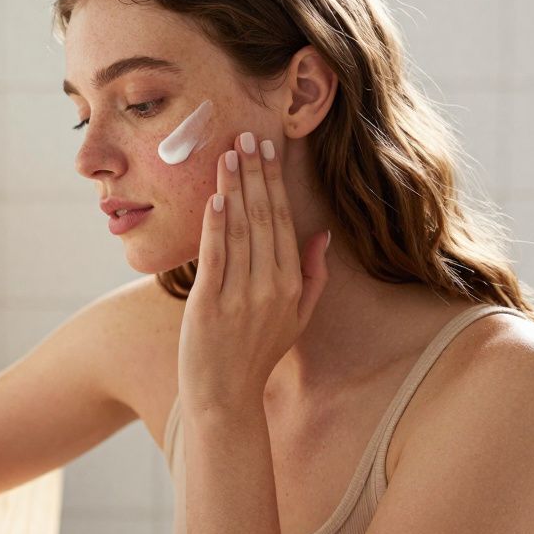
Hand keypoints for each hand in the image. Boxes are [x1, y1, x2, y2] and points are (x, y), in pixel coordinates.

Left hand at [178, 132, 330, 415]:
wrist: (225, 397)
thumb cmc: (258, 355)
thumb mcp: (298, 318)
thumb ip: (314, 276)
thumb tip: (323, 235)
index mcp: (292, 285)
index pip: (284, 223)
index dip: (275, 184)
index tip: (268, 151)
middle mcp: (270, 287)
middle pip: (264, 219)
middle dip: (256, 174)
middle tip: (247, 136)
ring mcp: (241, 296)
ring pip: (240, 230)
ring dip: (235, 188)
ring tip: (229, 154)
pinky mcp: (210, 304)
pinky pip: (216, 256)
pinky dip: (216, 225)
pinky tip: (216, 197)